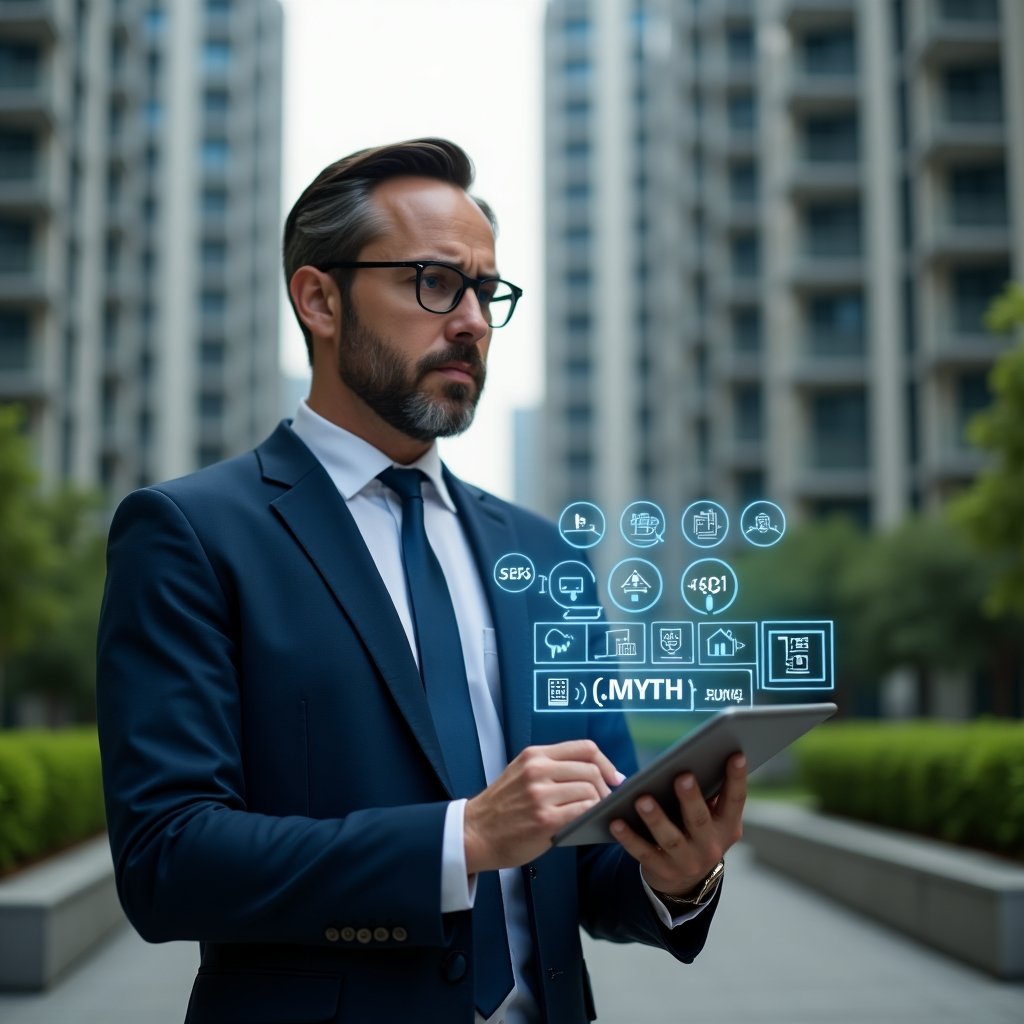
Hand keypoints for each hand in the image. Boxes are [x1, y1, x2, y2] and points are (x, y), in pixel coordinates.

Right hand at [464, 740, 623, 873]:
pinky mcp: (544, 820)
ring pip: (590, 792)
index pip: (584, 748)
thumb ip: (551, 768)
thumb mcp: (521, 773)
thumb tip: (592, 773)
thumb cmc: (501, 807)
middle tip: (606, 801)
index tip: (614, 777)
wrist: (474, 832)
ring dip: (598, 804)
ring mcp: (541, 795)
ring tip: (595, 814)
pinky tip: (588, 823)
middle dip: (606, 787)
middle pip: (591, 770)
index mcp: (535, 755)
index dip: (606, 763)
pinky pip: (582, 812)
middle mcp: (538, 770)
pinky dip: (591, 817)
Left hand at [610, 753, 746, 896]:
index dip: (737, 778)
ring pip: (669, 838)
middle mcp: (711, 846)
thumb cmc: (698, 832)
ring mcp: (686, 861)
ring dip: (655, 818)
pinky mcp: (662, 870)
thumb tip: (702, 757)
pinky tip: (616, 822)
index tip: (736, 754)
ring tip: (642, 799)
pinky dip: (628, 838)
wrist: (686, 881)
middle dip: (691, 798)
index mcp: (727, 827)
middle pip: (699, 819)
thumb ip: (711, 794)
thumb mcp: (714, 819)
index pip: (735, 800)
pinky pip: (643, 852)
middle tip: (682, 776)